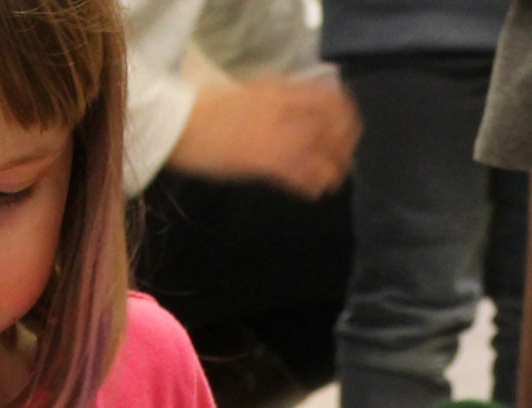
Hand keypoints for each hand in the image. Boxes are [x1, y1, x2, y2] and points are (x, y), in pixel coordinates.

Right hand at [169, 78, 359, 198]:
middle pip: (336, 129)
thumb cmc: (209, 109)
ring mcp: (281, 139)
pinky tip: (314, 192)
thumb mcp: (250, 92)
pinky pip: (305, 179)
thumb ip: (279, 98)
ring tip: (332, 180)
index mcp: (282, 91)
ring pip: (327, 157)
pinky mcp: (270, 165)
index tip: (348, 126)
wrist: (183, 126)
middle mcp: (288, 113)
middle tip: (344, 158)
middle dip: (346, 146)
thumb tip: (303, 108)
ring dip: (334, 170)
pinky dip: (313, 186)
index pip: (330, 99)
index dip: (346, 114)